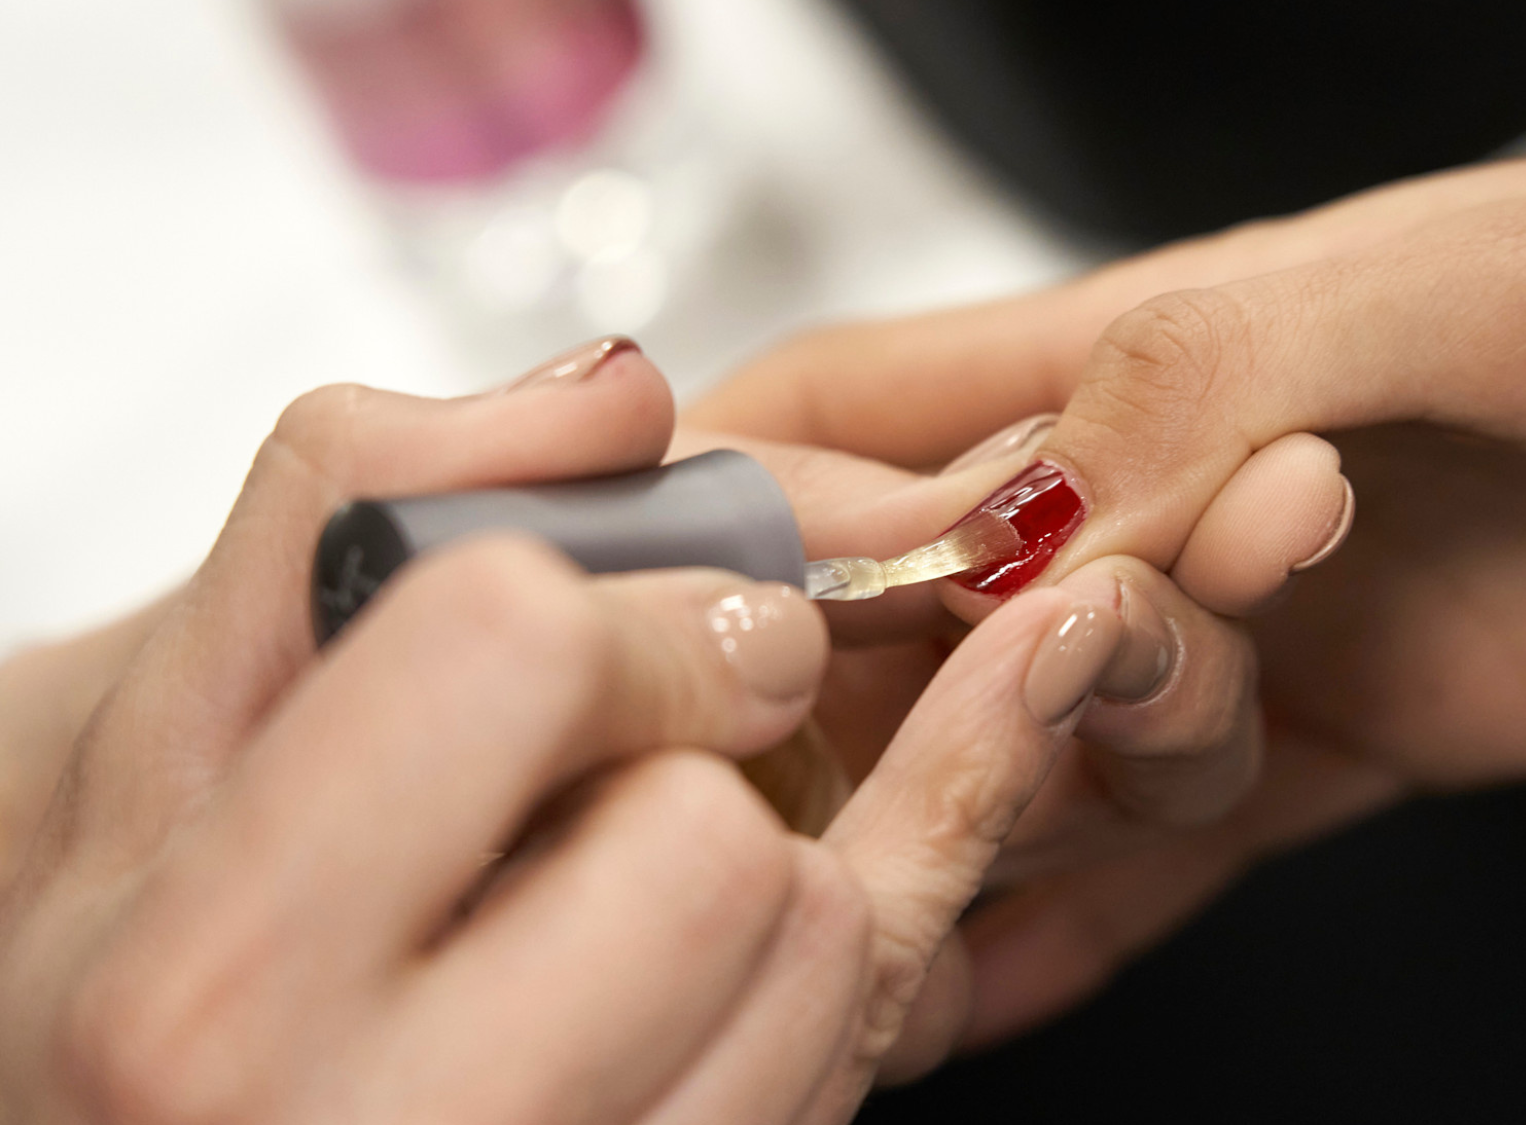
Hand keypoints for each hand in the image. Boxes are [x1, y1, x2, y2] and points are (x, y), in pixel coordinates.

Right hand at [0, 345, 1120, 1122]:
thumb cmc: (120, 944)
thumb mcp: (155, 709)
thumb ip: (362, 502)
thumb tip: (612, 396)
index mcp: (213, 982)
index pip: (525, 659)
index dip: (630, 599)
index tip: (664, 609)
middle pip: (718, 843)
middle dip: (709, 754)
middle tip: (647, 750)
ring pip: (831, 955)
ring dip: (782, 862)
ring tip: (635, 869)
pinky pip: (870, 1051)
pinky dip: (850, 950)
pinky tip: (801, 882)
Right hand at [691, 56, 1525, 1039]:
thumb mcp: (1457, 290)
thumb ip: (1216, 378)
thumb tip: (1021, 506)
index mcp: (1163, 342)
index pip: (866, 408)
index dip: (747, 502)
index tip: (688, 617)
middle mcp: (1179, 494)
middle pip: (933, 620)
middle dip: (894, 710)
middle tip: (884, 797)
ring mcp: (1261, 633)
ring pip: (1057, 755)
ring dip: (1062, 804)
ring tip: (1132, 795)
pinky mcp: (1354, 745)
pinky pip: (1180, 857)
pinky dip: (1090, 928)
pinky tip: (997, 994)